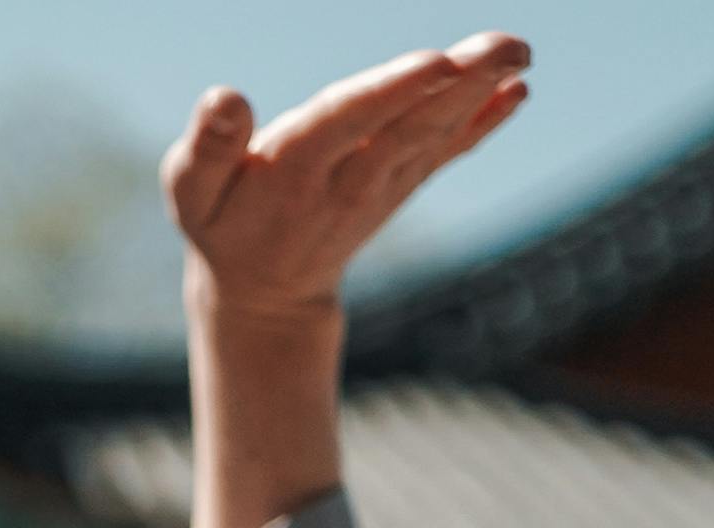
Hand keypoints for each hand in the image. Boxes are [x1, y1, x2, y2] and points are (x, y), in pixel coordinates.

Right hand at [165, 33, 529, 323]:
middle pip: (410, 126)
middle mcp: (348, 178)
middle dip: (461, 85)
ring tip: (521, 51)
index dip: (392, 92)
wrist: (266, 294)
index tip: (437, 62)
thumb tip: (224, 97)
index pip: (348, 122)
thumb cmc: (222, 225)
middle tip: (509, 46)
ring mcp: (381, 185)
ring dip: (481, 93)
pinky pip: (445, 151)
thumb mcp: (192, 192)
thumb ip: (207, 147)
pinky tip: (519, 89)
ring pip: (434, 134)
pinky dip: (483, 123)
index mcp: (295, 169)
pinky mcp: (400, 185)